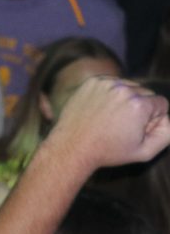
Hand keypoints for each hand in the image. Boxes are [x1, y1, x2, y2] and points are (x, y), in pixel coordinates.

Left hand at [46, 76, 169, 170]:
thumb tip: (166, 117)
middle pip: (146, 93)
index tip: (138, 129)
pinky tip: (103, 109)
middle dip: (141, 107)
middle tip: (124, 125)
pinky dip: (111, 93)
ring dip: (126, 98)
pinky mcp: (92, 82)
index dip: (153, 119)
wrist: (73, 145)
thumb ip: (166, 133)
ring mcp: (105, 83)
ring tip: (112, 117)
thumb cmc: (109, 151)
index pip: (161, 103)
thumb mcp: (145, 151)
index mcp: (139, 104)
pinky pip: (112, 83)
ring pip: (129, 86)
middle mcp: (123, 89)